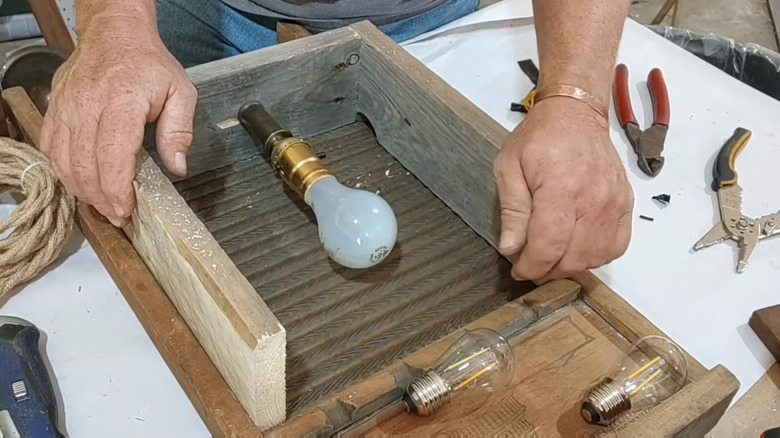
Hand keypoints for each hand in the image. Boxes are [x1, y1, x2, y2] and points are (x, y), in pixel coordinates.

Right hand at [40, 17, 196, 226]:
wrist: (114, 35)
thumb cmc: (149, 65)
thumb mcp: (181, 93)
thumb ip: (180, 132)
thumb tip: (178, 168)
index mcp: (122, 101)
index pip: (112, 155)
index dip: (116, 190)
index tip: (126, 210)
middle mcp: (87, 105)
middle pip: (84, 165)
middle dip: (101, 199)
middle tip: (119, 215)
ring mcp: (65, 108)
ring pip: (63, 162)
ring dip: (82, 190)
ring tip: (103, 205)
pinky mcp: (54, 110)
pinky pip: (50, 150)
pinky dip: (65, 172)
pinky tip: (83, 183)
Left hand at [494, 96, 633, 280]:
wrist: (575, 114)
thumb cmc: (539, 138)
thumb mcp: (509, 167)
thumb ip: (512, 211)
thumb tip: (510, 248)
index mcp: (561, 187)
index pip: (549, 245)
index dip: (532, 266)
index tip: (519, 270)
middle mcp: (594, 198)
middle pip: (574, 257)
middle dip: (548, 269)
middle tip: (532, 263)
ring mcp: (614, 202)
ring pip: (596, 256)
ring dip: (572, 265)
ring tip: (553, 255)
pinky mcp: (625, 203)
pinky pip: (617, 246)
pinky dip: (597, 255)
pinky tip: (578, 249)